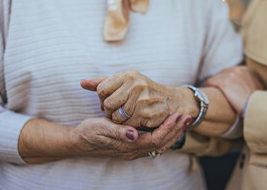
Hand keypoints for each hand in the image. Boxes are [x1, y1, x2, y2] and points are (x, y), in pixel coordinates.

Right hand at [70, 113, 190, 159]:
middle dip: (176, 130)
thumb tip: (133, 134)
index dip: (169, 128)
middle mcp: (134, 151)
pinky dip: (164, 134)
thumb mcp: (101, 128)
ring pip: (160, 144)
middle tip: (187, 116)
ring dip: (173, 132)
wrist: (79, 142)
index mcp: (129, 146)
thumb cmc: (89, 133)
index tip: (179, 115)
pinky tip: (168, 125)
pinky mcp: (133, 146)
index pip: (156, 139)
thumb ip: (118, 132)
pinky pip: (154, 143)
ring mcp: (134, 150)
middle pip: (162, 143)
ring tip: (182, 120)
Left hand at [81, 71, 198, 128]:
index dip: (103, 98)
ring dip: (119, 120)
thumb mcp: (125, 82)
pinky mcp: (146, 113)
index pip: (101, 89)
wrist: (172, 101)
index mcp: (128, 75)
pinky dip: (128, 126)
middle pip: (107, 103)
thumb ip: (102, 82)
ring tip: (127, 116)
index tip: (112, 101)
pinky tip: (135, 121)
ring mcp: (141, 99)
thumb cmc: (144, 91)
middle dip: (109, 111)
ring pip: (116, 116)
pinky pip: (127, 125)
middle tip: (118, 111)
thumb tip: (82, 83)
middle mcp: (135, 84)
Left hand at [206, 66, 262, 116]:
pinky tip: (208, 95)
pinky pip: (210, 82)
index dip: (225, 81)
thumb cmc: (256, 103)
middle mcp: (237, 69)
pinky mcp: (223, 82)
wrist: (255, 108)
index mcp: (245, 70)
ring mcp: (230, 75)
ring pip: (215, 78)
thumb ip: (249, 84)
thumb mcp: (256, 88)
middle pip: (221, 74)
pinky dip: (208, 88)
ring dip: (213, 87)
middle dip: (219, 83)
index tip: (223, 89)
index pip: (229, 73)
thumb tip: (243, 88)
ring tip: (212, 95)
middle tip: (216, 93)